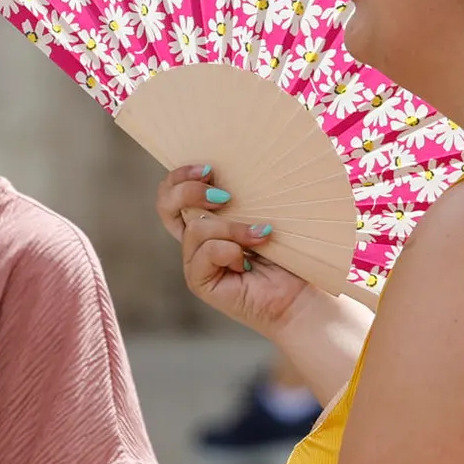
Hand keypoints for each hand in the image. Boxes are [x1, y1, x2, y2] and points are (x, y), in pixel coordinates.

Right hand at [157, 164, 317, 338]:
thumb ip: (241, 198)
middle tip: (224, 195)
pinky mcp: (199, 281)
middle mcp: (194, 239)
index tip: (210, 169)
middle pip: (165, 205)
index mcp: (204, 218)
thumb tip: (229, 181)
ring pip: (197, 228)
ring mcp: (194, 261)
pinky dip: (232, 250)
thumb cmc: (285, 252)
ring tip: (260, 236)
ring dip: (232, 228)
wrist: (298, 294)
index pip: (171, 191)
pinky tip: (249, 262)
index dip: (180, 176)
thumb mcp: (260, 214)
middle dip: (188, 191)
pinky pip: (207, 251)